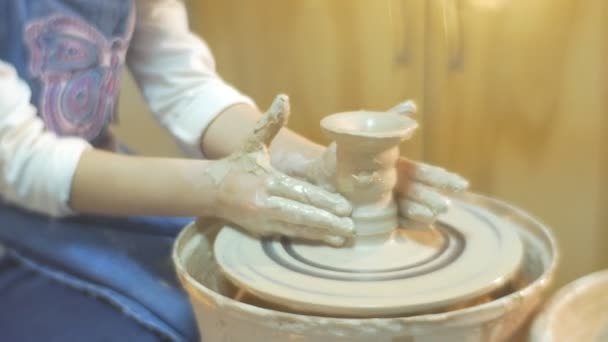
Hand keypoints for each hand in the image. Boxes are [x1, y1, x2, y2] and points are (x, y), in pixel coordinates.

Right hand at [202, 95, 353, 245]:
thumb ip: (270, 123)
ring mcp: (263, 221)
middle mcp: (264, 204)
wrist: (210, 191)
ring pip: (297, 229)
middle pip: (301, 215)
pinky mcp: (262, 232)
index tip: (344, 207)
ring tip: (344, 238)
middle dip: (327, 222)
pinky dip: (310, 238)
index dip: (323, 201)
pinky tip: (328, 241)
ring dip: (322, 234)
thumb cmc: (238, 165)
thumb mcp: (253, 142)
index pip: (299, 193)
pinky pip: (290, 236)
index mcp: (265, 181)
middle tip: (351, 227)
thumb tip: (283, 99)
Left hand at [289, 100, 467, 225]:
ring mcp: (388, 203)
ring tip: (431, 214)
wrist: (318, 177)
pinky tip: (420, 226)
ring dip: (422, 212)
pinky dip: (409, 224)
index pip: (424, 173)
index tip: (460, 185)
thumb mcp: (362, 136)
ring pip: (411, 209)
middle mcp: (396, 187)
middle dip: (432, 198)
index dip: (441, 179)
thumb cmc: (342, 155)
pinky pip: (396, 223)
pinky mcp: (377, 218)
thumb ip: (387, 121)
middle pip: (420, 193)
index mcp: (396, 167)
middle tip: (443, 205)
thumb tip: (412, 106)